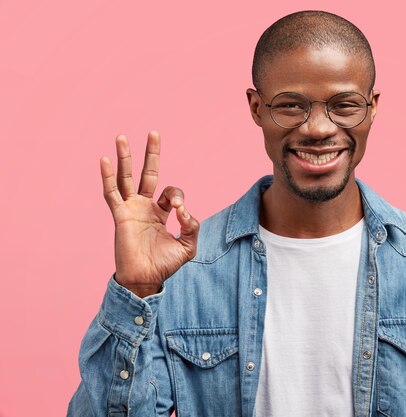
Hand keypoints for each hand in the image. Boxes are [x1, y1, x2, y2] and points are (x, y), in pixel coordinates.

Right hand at [100, 131, 199, 296]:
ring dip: (125, 157)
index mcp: (161, 212)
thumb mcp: (188, 246)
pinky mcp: (120, 216)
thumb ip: (192, 227)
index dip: (179, 198)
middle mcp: (145, 206)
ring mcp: (131, 209)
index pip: (171, 193)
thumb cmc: (165, 265)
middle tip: (154, 132)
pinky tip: (105, 160)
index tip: (181, 214)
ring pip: (127, 178)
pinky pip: (112, 193)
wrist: (145, 279)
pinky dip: (107, 177)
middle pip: (148, 173)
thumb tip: (184, 212)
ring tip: (121, 136)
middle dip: (151, 154)